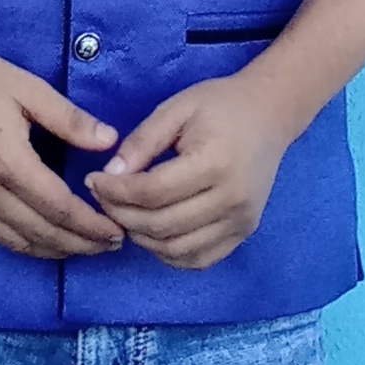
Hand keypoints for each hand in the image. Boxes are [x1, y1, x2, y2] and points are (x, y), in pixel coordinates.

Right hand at [0, 43, 123, 259]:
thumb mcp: (28, 88)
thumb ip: (70, 119)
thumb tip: (110, 142)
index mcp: (7, 160)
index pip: (59, 207)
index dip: (91, 224)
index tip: (117, 229)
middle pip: (42, 233)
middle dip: (81, 244)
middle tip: (112, 244)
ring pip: (18, 243)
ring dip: (56, 250)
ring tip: (86, 247)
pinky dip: (26, 245)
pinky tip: (46, 241)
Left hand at [86, 73, 293, 270]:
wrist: (270, 116)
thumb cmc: (221, 106)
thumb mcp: (176, 109)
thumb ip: (142, 142)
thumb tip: (109, 176)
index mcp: (215, 162)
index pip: (153, 192)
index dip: (115, 191)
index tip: (94, 180)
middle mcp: (232, 199)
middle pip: (161, 224)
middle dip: (121, 214)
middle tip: (102, 197)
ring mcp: (241, 221)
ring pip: (176, 249)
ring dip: (141, 237)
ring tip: (124, 213)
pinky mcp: (243, 233)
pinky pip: (198, 259)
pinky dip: (168, 253)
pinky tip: (152, 231)